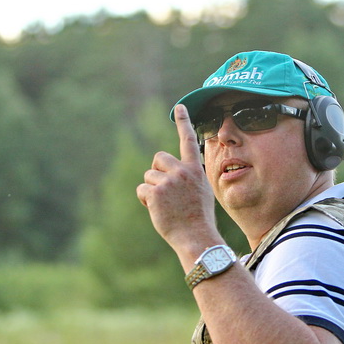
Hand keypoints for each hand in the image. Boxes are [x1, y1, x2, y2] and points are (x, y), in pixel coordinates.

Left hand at [137, 105, 217, 250]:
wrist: (196, 236)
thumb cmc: (198, 217)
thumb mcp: (201, 191)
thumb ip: (188, 177)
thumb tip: (171, 172)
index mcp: (195, 169)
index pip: (188, 140)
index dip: (184, 122)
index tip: (180, 106)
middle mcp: (182, 171)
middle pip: (158, 158)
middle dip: (157, 172)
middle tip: (165, 191)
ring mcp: (168, 182)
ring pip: (149, 176)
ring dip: (152, 190)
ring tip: (166, 205)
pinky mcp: (155, 193)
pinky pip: (142, 190)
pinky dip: (146, 200)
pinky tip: (158, 210)